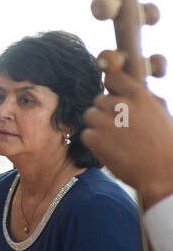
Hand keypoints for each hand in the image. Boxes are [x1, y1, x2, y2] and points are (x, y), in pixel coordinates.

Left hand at [82, 50, 172, 204]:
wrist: (162, 172)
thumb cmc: (164, 143)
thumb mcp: (159, 113)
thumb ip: (142, 98)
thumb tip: (126, 88)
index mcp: (139, 96)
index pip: (113, 78)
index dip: (112, 89)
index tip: (115, 97)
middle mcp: (121, 106)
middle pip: (99, 99)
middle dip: (106, 112)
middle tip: (119, 127)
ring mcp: (106, 122)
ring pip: (90, 115)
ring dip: (98, 126)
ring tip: (116, 140)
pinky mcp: (95, 139)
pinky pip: (86, 134)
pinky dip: (95, 143)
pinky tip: (111, 150)